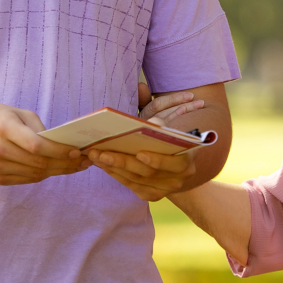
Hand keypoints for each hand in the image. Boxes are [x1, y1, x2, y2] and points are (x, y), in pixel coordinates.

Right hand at [0, 104, 84, 185]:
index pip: (37, 146)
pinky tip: (56, 169)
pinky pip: (27, 179)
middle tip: (84, 162)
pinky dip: (44, 175)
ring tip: (75, 167)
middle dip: (65, 164)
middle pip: (39, 163)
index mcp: (4, 129)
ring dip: (58, 171)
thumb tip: (62, 145)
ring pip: (36, 174)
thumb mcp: (17, 113)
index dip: (60, 151)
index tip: (77, 152)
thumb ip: (39, 128)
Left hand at [95, 84, 207, 199]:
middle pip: (148, 172)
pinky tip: (103, 164)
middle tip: (100, 152)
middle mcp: (180, 177)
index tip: (140, 153)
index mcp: (188, 158)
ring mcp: (166, 189)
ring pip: (136, 180)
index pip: (175, 162)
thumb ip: (154, 104)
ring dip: (113, 167)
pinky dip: (116, 175)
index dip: (158, 160)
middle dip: (122, 161)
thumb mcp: (165, 117)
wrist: (177, 163)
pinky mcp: (153, 195)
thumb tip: (141, 87)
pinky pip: (132, 186)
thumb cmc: (168, 136)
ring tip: (95, 155)